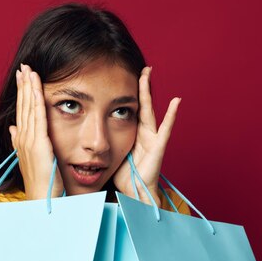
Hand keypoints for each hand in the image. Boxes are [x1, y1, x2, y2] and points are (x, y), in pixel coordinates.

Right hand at [8, 64, 64, 199]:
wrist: (40, 199)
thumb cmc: (40, 182)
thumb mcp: (30, 158)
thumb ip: (20, 142)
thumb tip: (13, 129)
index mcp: (22, 140)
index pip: (22, 111)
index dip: (22, 93)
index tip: (22, 77)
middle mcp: (23, 138)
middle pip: (23, 105)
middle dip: (23, 85)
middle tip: (23, 66)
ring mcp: (29, 140)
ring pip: (29, 107)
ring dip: (28, 87)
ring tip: (29, 70)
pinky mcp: (39, 143)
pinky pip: (38, 117)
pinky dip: (36, 100)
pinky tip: (36, 87)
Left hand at [113, 66, 180, 206]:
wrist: (134, 194)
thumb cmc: (124, 176)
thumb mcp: (111, 152)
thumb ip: (104, 140)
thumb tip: (85, 130)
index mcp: (133, 133)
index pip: (130, 108)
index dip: (128, 92)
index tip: (122, 74)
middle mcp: (144, 133)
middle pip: (141, 103)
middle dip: (141, 85)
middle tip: (141, 66)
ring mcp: (152, 139)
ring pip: (150, 110)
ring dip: (148, 91)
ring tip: (148, 72)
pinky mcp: (158, 148)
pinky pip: (166, 129)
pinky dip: (172, 115)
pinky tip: (176, 101)